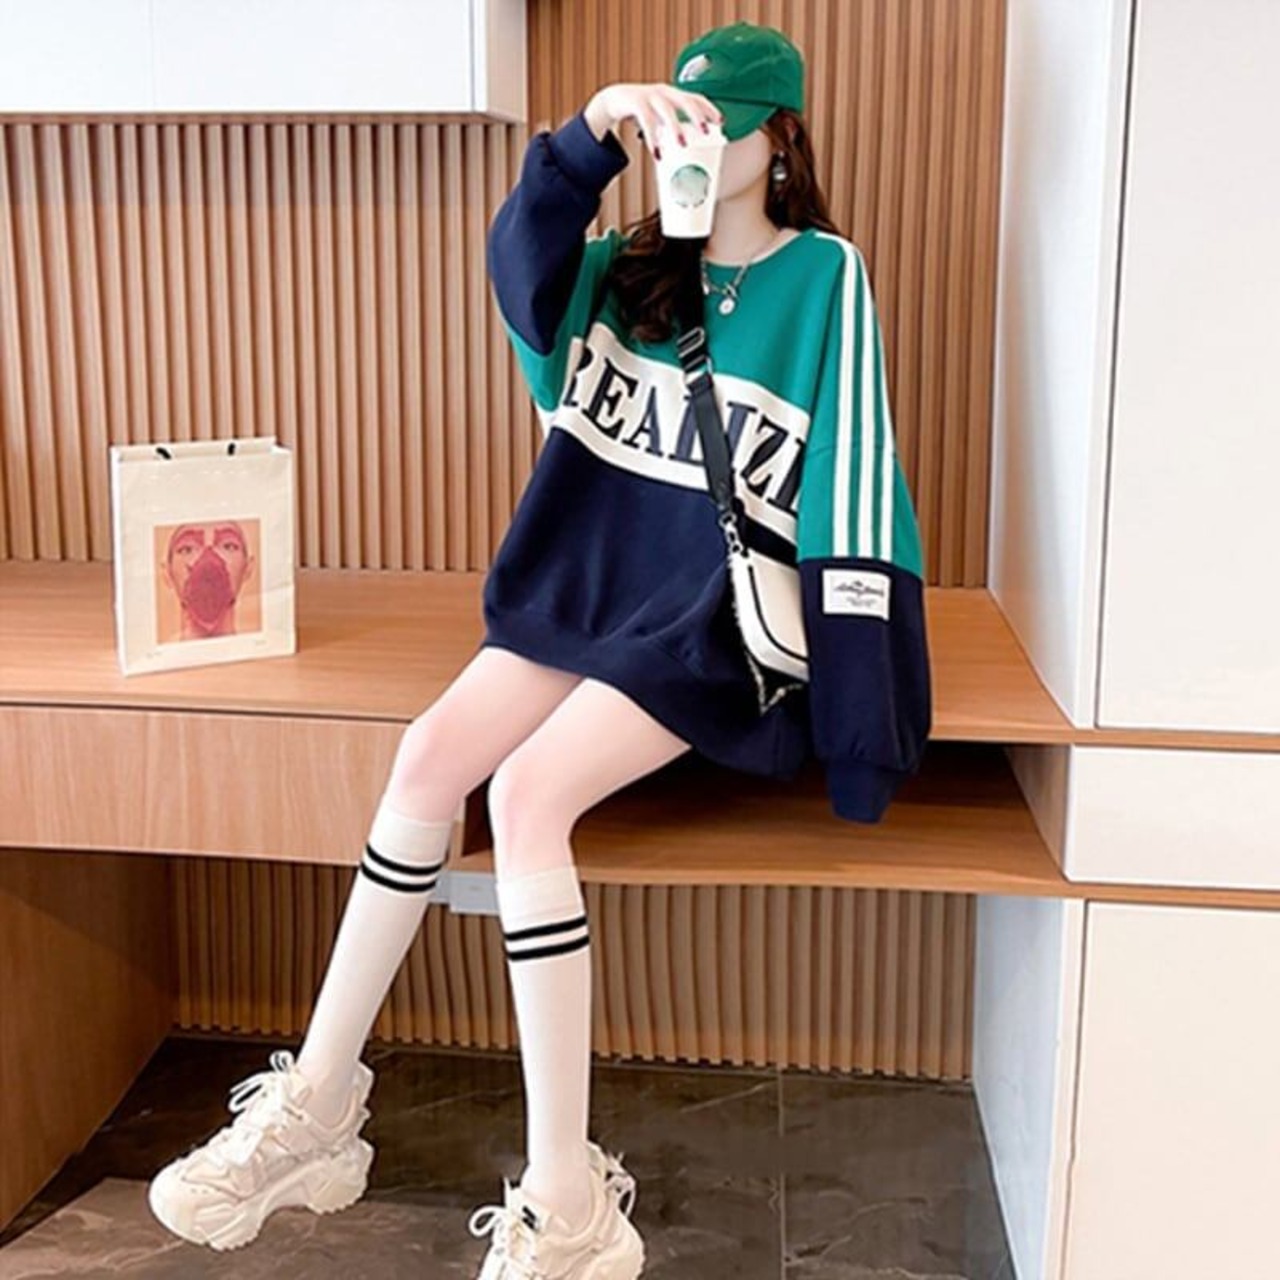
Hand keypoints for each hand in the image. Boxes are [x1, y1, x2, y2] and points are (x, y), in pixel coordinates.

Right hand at [585, 82, 723, 157]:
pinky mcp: (635, 102)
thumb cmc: (641, 111)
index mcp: (673, 95)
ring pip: (667, 110)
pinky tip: (656, 152)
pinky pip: (646, 120)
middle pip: (685, 100)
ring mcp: (649, 95)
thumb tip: (687, 159)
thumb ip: (671, 130)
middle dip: (697, 115)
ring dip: (676, 127)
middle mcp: (664, 92)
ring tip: (682, 144)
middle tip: (705, 131)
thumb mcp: (660, 117)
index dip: (709, 108)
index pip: (696, 97)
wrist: (613, 98)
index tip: (721, 122)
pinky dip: (652, 137)